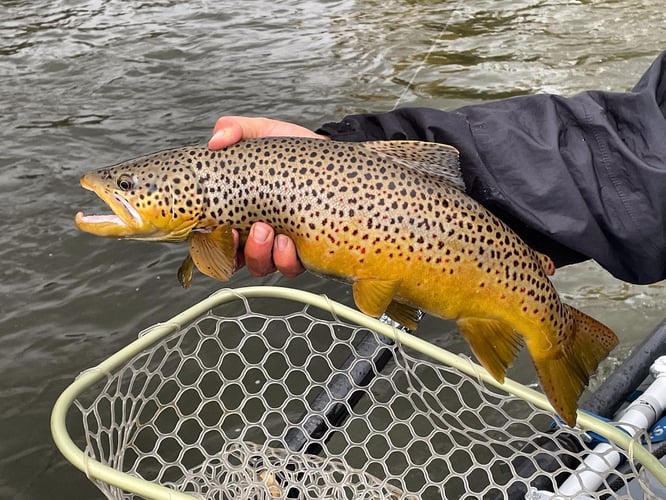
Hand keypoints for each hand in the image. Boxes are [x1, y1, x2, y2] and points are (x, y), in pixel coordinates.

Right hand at [209, 116, 319, 276]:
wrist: (330, 156)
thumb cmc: (292, 150)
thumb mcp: (262, 133)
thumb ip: (235, 129)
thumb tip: (215, 140)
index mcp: (236, 211)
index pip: (213, 238)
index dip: (211, 243)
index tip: (220, 229)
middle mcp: (254, 233)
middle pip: (235, 260)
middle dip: (241, 250)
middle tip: (256, 227)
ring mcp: (278, 245)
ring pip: (261, 267)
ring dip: (262, 255)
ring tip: (275, 234)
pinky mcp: (304, 251)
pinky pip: (290, 269)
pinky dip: (286, 260)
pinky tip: (291, 241)